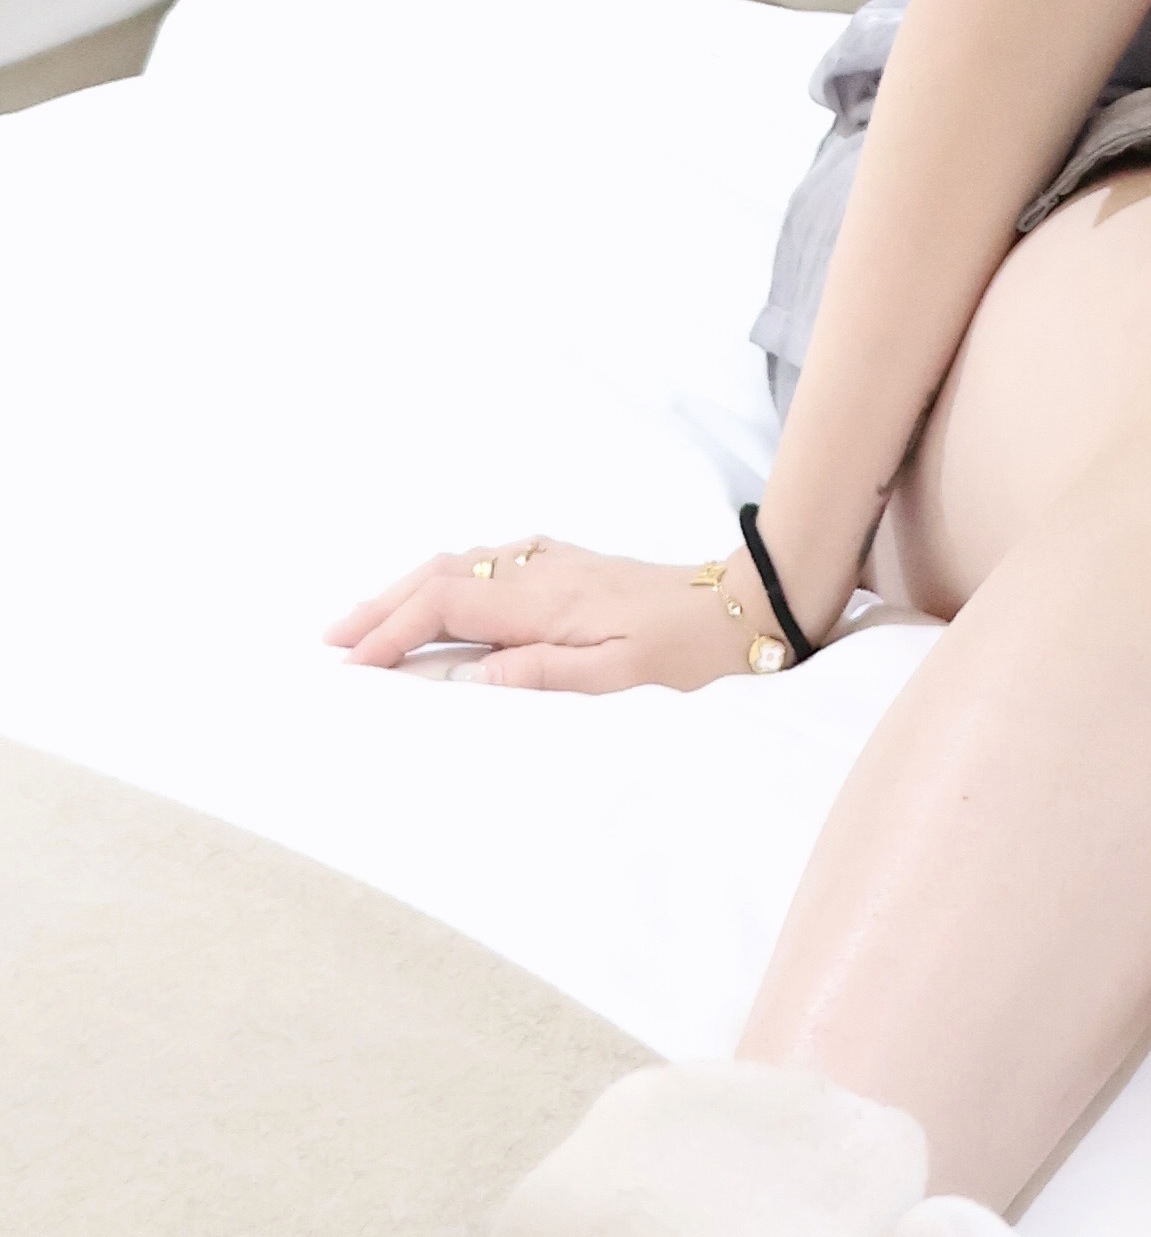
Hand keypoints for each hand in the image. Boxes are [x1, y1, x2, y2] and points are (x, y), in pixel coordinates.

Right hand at [327, 534, 784, 695]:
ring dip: (407, 591)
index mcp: (543, 598)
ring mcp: (549, 560)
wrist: (734, 605)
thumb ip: (540, 672)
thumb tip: (469, 677)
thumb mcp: (615, 675)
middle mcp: (538, 568)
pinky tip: (433, 598)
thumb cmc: (679, 648)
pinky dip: (443, 580)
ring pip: (459, 565)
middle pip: (440, 576)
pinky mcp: (562, 562)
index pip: (447, 605)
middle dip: (381, 605)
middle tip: (331, 640)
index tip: (352, 663)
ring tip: (364, 624)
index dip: (394, 631)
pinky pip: (485, 563)